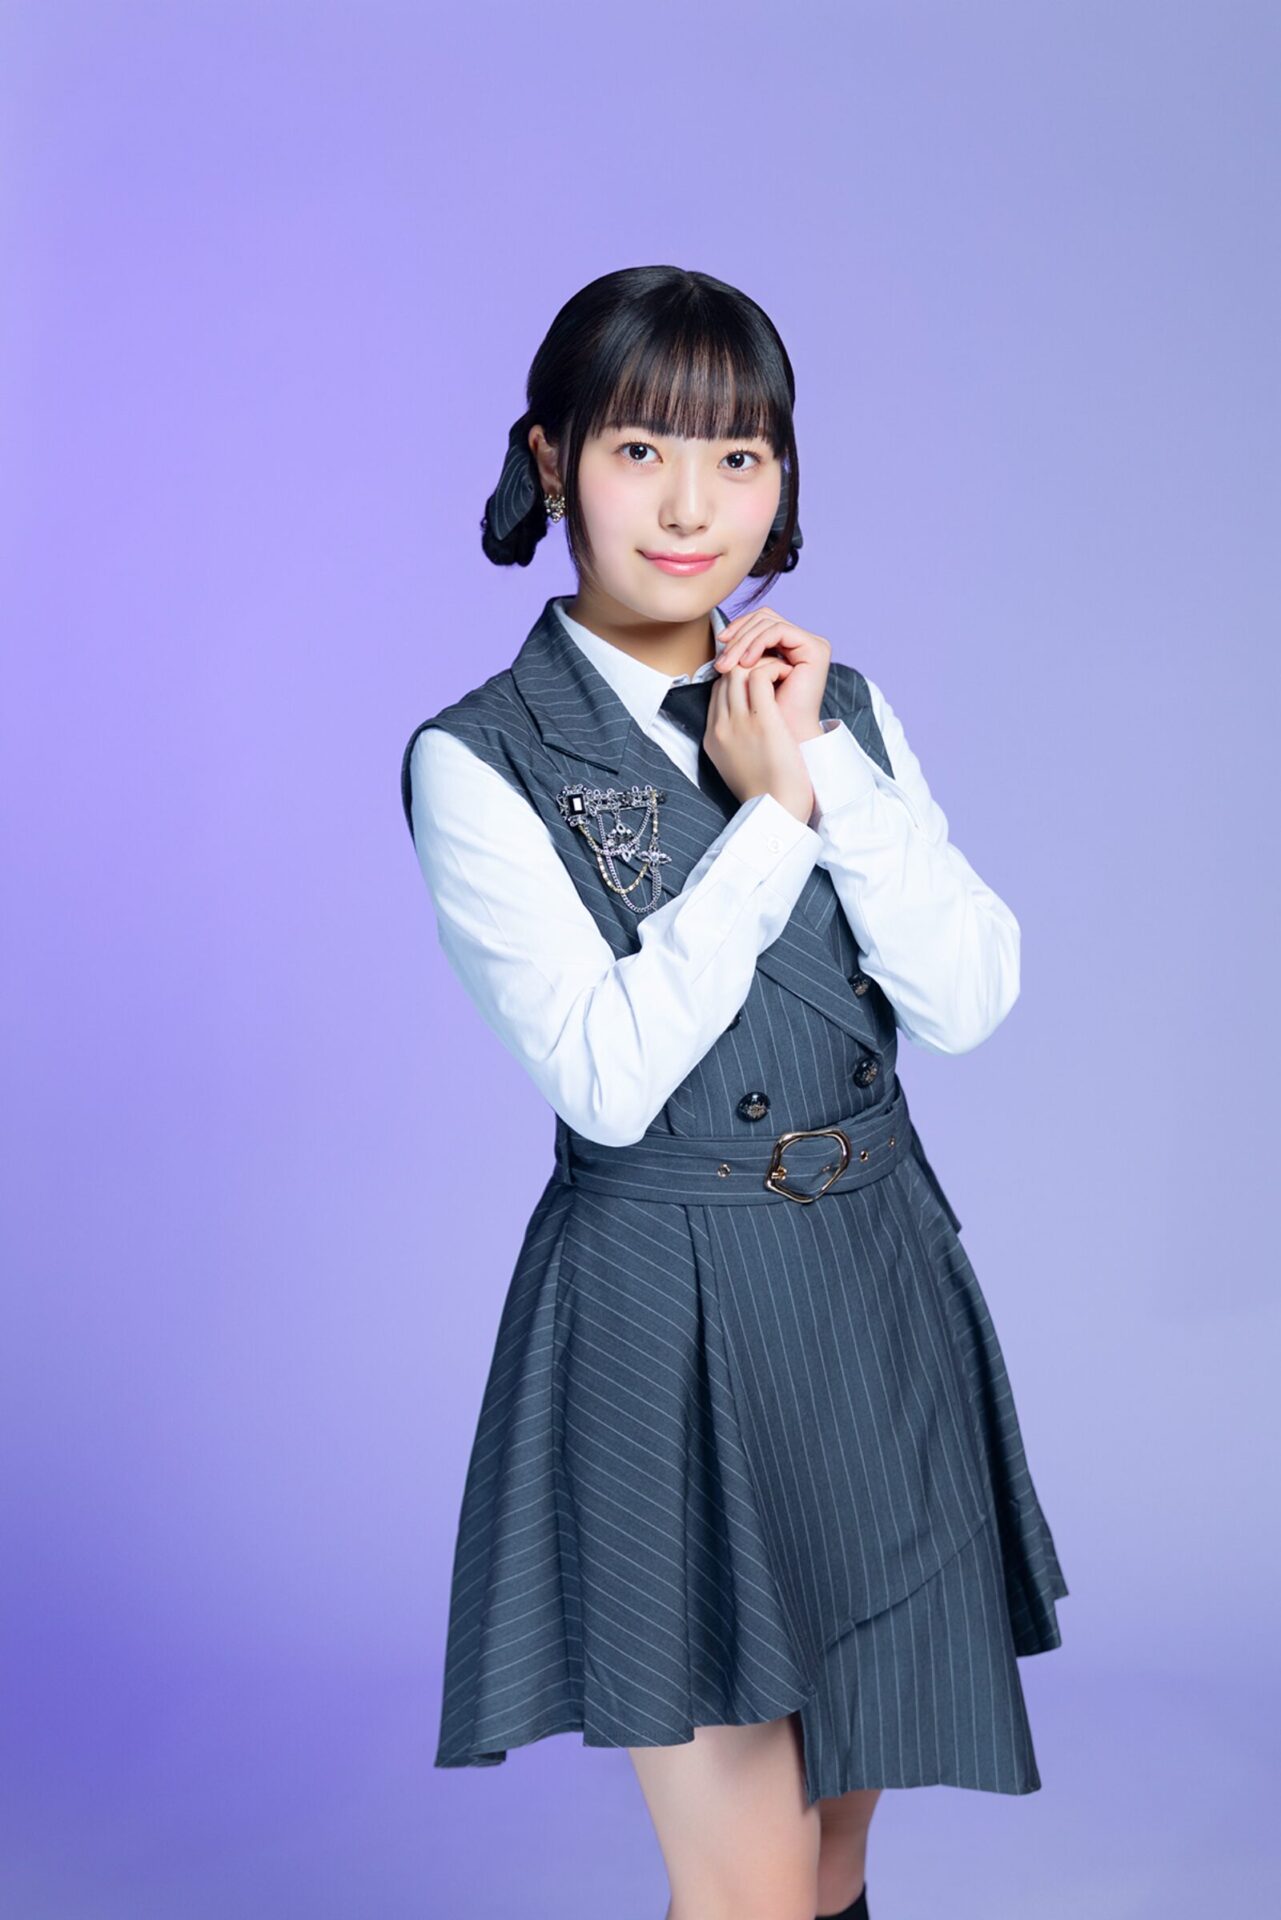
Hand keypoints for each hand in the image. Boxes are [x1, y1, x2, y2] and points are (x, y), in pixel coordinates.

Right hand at [704, 654, 815, 825]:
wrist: (776, 810)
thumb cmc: (766, 792)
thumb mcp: (737, 766)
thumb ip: (734, 741)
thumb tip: (746, 725)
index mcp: (712, 738)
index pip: (716, 691)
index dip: (736, 679)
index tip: (759, 680)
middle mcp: (720, 726)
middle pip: (724, 676)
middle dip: (747, 666)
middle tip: (772, 670)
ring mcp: (738, 722)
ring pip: (738, 670)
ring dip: (761, 664)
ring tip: (780, 672)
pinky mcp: (762, 720)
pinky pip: (760, 675)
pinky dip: (774, 669)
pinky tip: (787, 676)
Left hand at [713, 607, 830, 745]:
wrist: (788, 741)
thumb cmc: (766, 717)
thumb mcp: (747, 679)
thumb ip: (740, 657)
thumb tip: (721, 638)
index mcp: (787, 647)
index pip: (758, 623)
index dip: (736, 631)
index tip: (718, 650)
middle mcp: (801, 643)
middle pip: (762, 618)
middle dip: (737, 636)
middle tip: (721, 661)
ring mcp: (811, 644)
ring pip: (767, 622)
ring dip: (743, 641)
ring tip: (730, 664)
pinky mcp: (816, 648)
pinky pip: (779, 630)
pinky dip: (758, 643)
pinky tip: (746, 662)